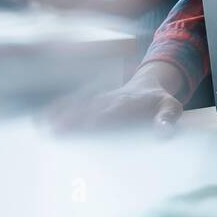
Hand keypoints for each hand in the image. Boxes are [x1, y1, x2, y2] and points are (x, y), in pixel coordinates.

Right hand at [47, 65, 184, 132]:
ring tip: (45, 126)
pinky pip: (75, 106)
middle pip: (91, 112)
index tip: (87, 125)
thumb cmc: (158, 102)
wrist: (148, 86)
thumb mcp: (171, 106)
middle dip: (76, 120)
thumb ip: (168, 116)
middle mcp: (110, 102)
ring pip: (80, 109)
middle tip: (56, 130)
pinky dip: (60, 110)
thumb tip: (164, 131)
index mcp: (129, 104)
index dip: (100, 119)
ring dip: (64, 116)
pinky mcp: (92, 104)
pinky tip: (45, 118)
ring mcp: (100, 102)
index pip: (112, 113)